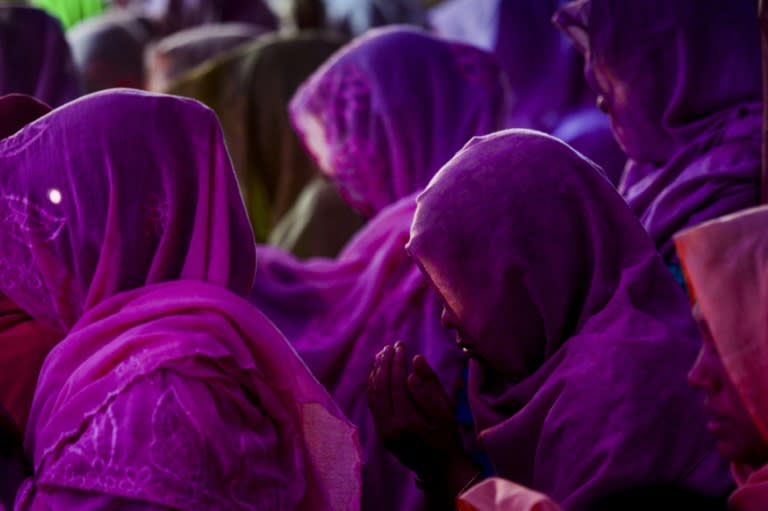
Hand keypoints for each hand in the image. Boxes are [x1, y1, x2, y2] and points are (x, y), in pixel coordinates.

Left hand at [367, 341, 464, 477]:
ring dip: (376, 372)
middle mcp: (390, 429)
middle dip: (385, 363)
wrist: (441, 470)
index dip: (397, 362)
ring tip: (382, 354)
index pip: (396, 384)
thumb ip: (431, 386)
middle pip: (381, 388)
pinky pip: (374, 405)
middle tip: (391, 346)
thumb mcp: (447, 412)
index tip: (401, 346)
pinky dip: (374, 386)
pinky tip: (378, 373)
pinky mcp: (381, 434)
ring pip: (373, 396)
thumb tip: (416, 359)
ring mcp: (383, 433)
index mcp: (407, 423)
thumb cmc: (449, 437)